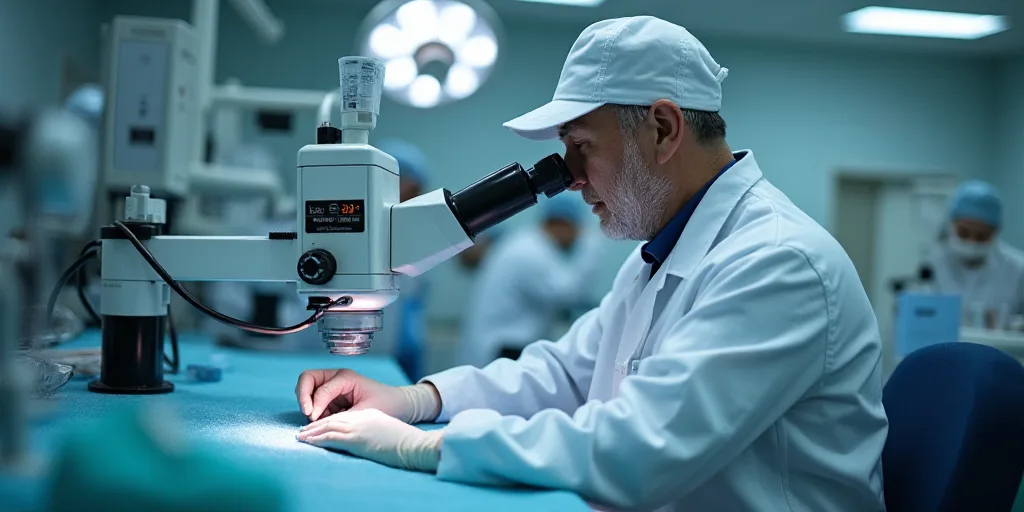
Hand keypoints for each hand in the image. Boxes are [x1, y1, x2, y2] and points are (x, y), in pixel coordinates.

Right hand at [294, 369, 440, 422]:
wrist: (400, 406)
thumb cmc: (386, 405)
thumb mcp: (364, 412)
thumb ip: (340, 418)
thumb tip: (319, 425)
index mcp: (345, 377)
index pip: (320, 387)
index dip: (315, 404)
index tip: (315, 419)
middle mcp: (336, 379)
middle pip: (306, 379)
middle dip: (303, 396)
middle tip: (308, 415)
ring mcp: (332, 388)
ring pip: (307, 390)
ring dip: (307, 404)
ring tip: (315, 420)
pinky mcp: (332, 400)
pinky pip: (314, 403)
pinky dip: (313, 412)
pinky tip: (321, 422)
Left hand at [296, 409, 443, 472]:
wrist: (411, 444)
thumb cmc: (403, 439)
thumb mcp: (385, 427)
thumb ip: (372, 427)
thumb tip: (365, 435)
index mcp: (367, 414)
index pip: (342, 415)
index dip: (328, 420)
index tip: (318, 425)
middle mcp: (360, 417)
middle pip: (332, 418)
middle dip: (316, 424)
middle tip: (303, 431)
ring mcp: (357, 427)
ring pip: (328, 425)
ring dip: (313, 431)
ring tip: (301, 437)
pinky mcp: (355, 438)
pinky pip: (331, 436)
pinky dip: (318, 438)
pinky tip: (309, 441)